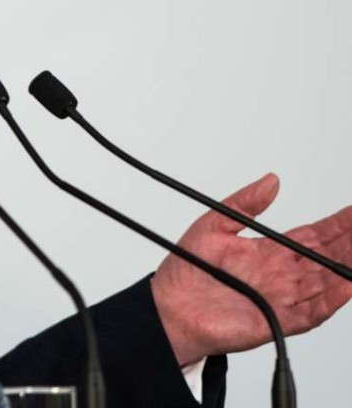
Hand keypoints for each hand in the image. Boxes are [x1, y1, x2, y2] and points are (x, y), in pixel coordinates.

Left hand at [150, 173, 351, 365]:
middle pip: (326, 258)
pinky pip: (310, 312)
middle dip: (349, 244)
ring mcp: (281, 298)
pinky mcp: (276, 320)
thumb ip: (245, 204)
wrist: (168, 307)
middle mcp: (280, 276)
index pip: (313, 237)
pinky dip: (330, 301)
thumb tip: (271, 180)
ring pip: (325, 283)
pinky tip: (346, 287)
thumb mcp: (213, 224)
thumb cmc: (186, 270)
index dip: (338, 225)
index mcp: (268, 253)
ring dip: (345, 269)